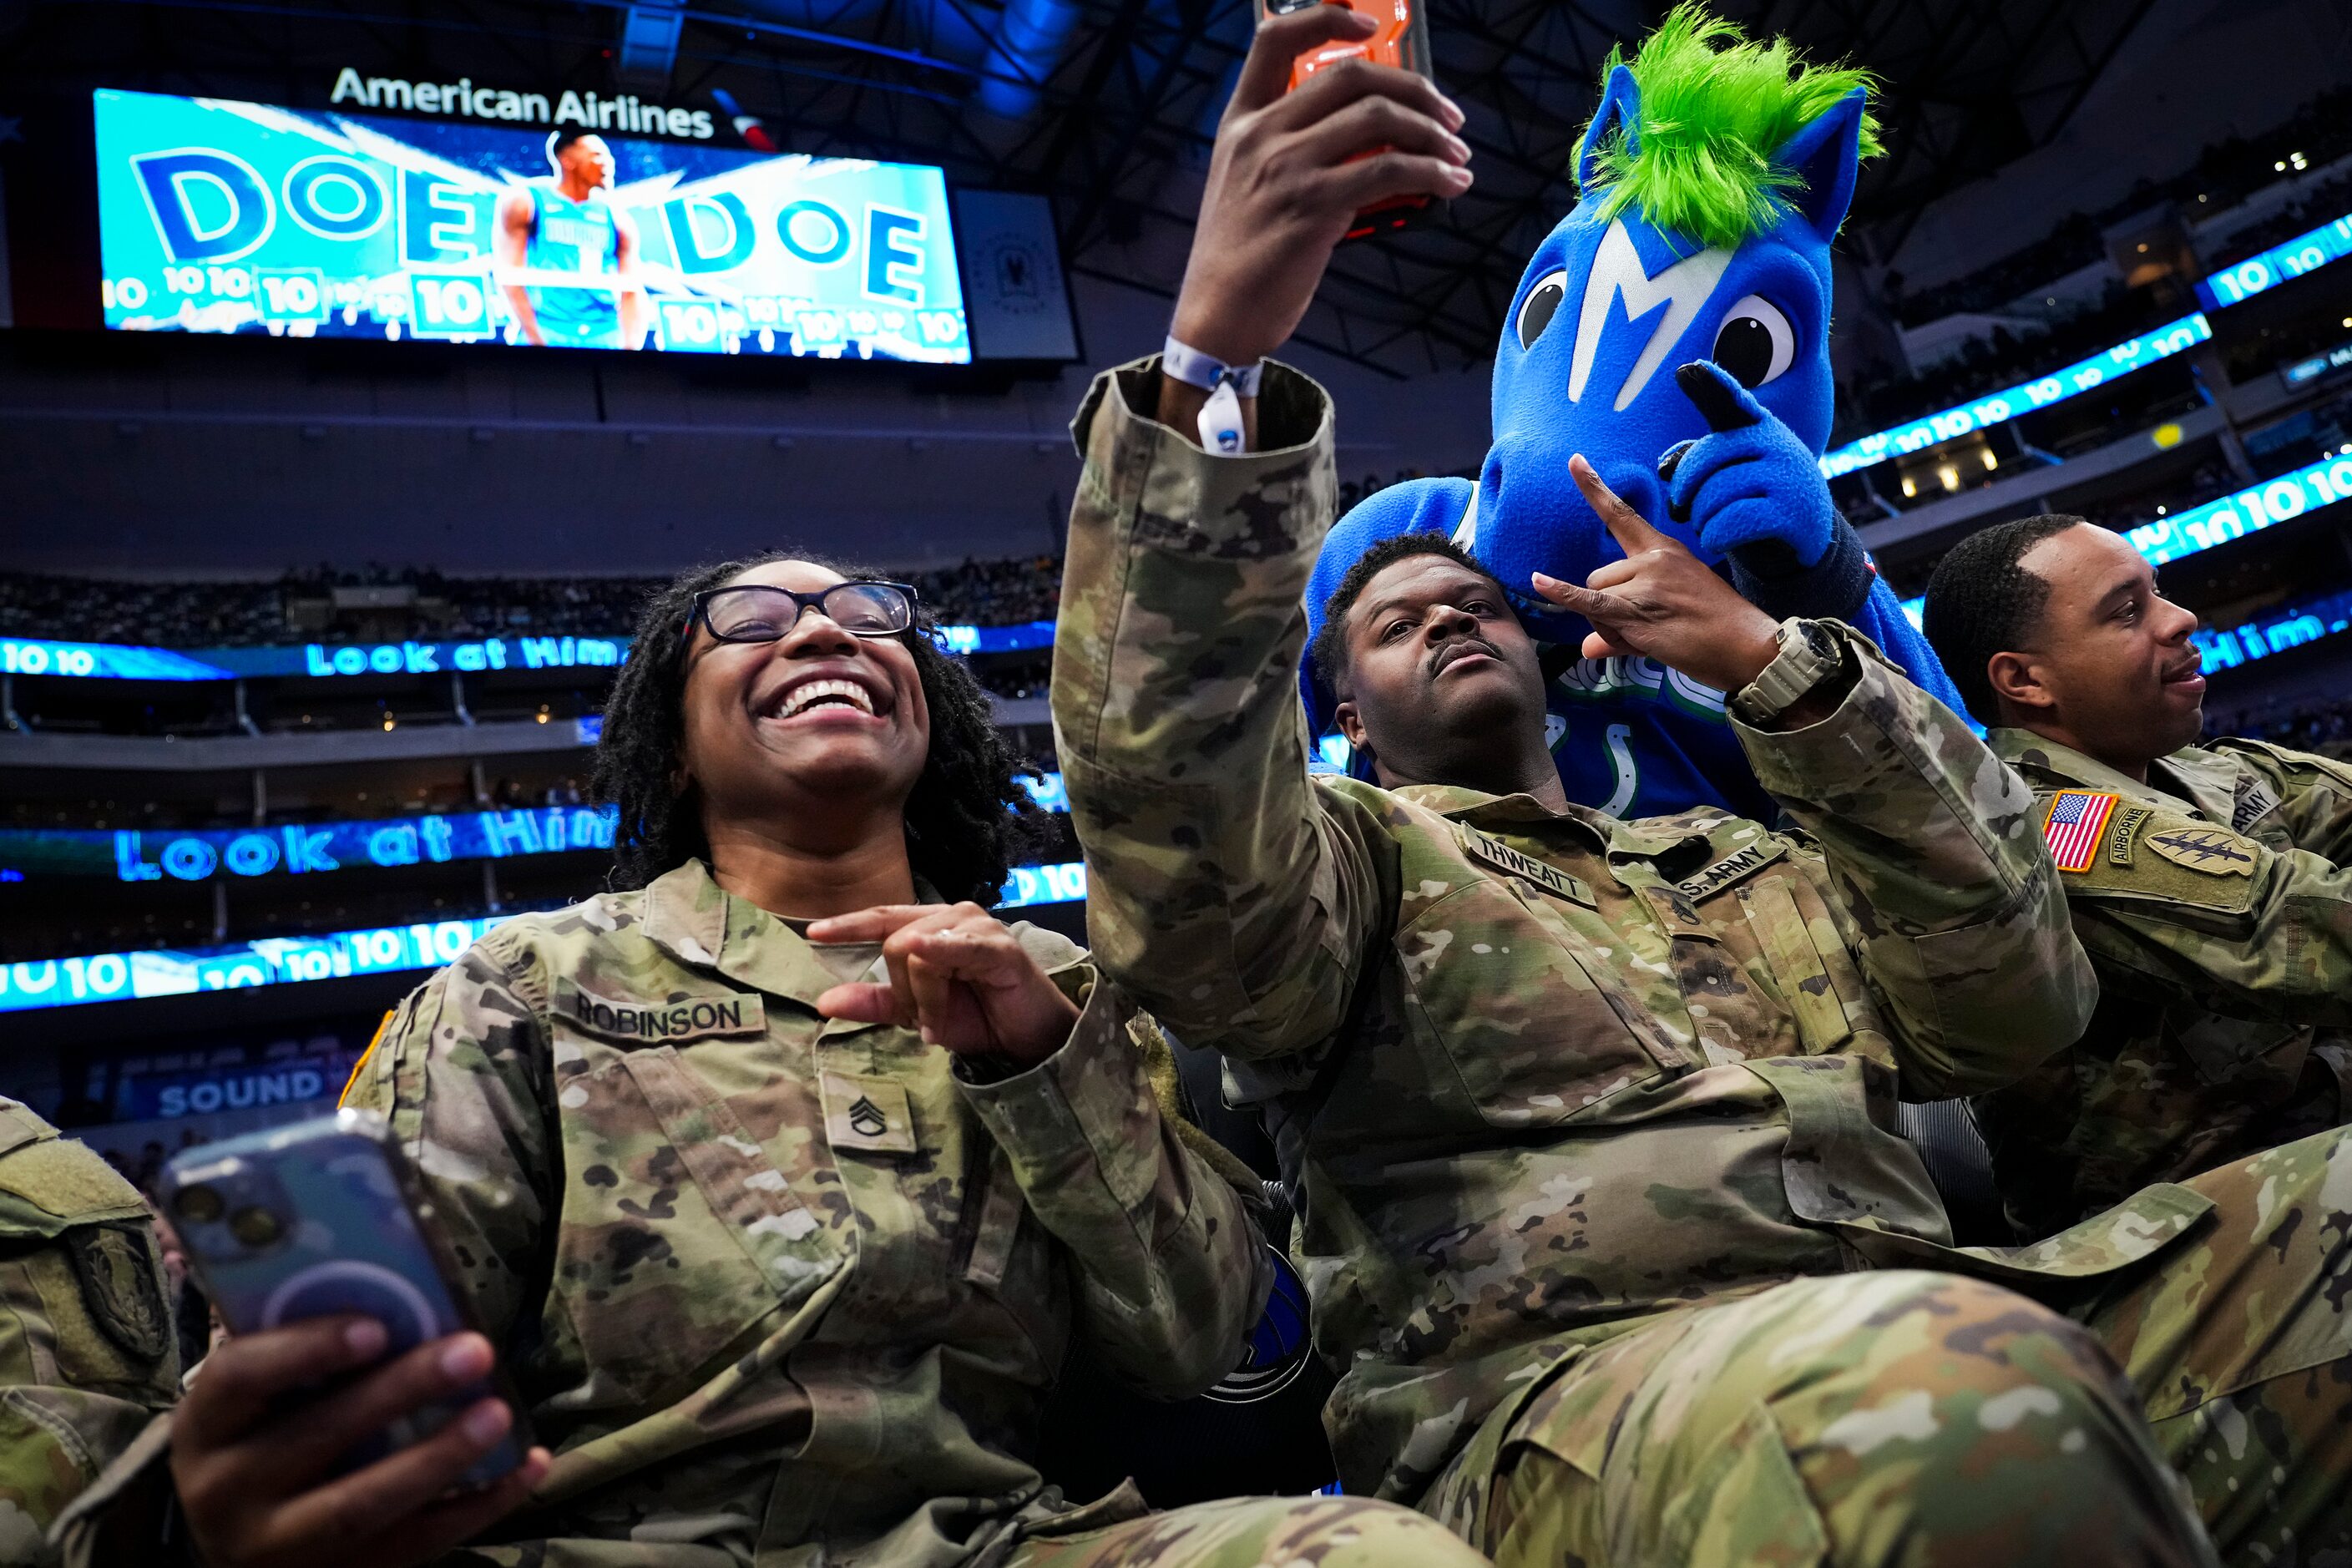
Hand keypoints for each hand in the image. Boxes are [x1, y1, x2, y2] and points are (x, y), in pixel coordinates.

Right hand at [172, 1316, 549, 1567]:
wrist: (236, 1544)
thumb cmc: (261, 1436)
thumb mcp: (255, 1398)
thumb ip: (298, 1346)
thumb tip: (380, 1271)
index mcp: (208, 1425)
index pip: (241, 1378)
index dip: (307, 1349)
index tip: (377, 1327)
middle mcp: (229, 1490)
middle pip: (318, 1436)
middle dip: (402, 1391)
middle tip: (474, 1350)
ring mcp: (281, 1544)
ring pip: (362, 1505)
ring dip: (438, 1457)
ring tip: (499, 1412)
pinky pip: (415, 1545)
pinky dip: (479, 1505)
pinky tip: (528, 1465)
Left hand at [807, 903, 1079, 1066]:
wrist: (1027, 1039)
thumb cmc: (977, 1017)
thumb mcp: (916, 1012)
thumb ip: (874, 1003)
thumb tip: (823, 1002)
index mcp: (931, 925)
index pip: (882, 917)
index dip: (848, 924)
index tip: (813, 933)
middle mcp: (953, 916)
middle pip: (895, 943)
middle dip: (903, 993)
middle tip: (925, 1025)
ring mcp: (978, 928)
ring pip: (918, 953)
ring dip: (925, 1000)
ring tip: (939, 1026)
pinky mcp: (1000, 948)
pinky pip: (956, 947)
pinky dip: (939, 953)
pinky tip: (925, 953)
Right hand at [1168, 1, 1470, 369]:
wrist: (1216, 315)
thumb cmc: (1240, 256)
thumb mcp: (1246, 183)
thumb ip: (1291, 146)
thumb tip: (1373, 133)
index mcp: (1241, 121)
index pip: (1276, 39)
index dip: (1328, 18)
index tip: (1371, 24)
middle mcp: (1260, 134)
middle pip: (1350, 75)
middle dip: (1414, 88)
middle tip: (1447, 115)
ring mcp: (1285, 168)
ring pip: (1377, 118)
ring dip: (1431, 133)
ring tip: (1455, 154)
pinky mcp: (1311, 207)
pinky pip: (1388, 171)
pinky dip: (1431, 173)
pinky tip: (1450, 185)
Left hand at [1531, 455, 1784, 693]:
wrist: (1746, 646)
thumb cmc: (1715, 630)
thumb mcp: (1670, 612)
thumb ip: (1622, 624)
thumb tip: (1586, 646)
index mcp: (1663, 549)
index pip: (1622, 514)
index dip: (1594, 488)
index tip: (1574, 460)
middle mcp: (1653, 558)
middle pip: (1598, 577)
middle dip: (1608, 606)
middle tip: (1645, 628)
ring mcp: (1645, 581)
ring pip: (1595, 597)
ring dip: (1608, 623)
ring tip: (1648, 637)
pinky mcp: (1638, 609)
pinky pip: (1589, 601)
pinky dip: (1562, 593)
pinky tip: (1539, 582)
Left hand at [1658, 361, 1836, 565]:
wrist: (1805, 537)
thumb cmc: (1758, 497)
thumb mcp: (1731, 472)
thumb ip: (1699, 459)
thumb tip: (1665, 466)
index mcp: (1760, 427)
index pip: (1733, 402)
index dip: (1713, 385)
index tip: (1690, 368)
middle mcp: (1777, 444)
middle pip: (1711, 454)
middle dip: (1685, 484)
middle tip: (1679, 506)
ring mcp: (1787, 477)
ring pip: (1718, 492)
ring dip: (1700, 517)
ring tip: (1703, 526)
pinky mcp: (1791, 513)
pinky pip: (1733, 521)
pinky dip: (1715, 535)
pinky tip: (1713, 541)